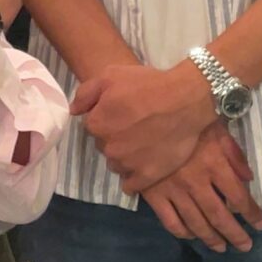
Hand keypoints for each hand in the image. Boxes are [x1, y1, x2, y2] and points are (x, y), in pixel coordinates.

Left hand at [72, 59, 220, 187]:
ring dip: (124, 157)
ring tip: (143, 143)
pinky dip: (134, 178)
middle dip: (115, 138)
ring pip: (117, 165)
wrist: (187, 100)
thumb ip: (86, 93)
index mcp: (97, 124)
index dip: (106, 118)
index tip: (122, 113)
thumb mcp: (111, 75)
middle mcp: (109, 148)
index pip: (93, 127)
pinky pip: (131, 185)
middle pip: (105, 146)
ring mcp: (128, 164)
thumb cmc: (149, 84)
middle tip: (135, 126)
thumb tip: (73, 111)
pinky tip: (142, 166)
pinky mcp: (147, 176)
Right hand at [134, 125, 261, 251]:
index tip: (260, 225)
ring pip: (196, 223)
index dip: (252, 214)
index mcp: (214, 164)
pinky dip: (183, 232)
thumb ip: (234, 154)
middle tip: (245, 246)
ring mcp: (173, 191)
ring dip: (211, 238)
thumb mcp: (216, 129)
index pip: (239, 197)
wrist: (143, 115)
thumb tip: (249, 179)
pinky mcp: (153, 194)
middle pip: (220, 216)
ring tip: (221, 247)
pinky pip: (170, 221)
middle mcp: (196, 182)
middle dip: (235, 234)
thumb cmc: (185, 120)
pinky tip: (191, 235)